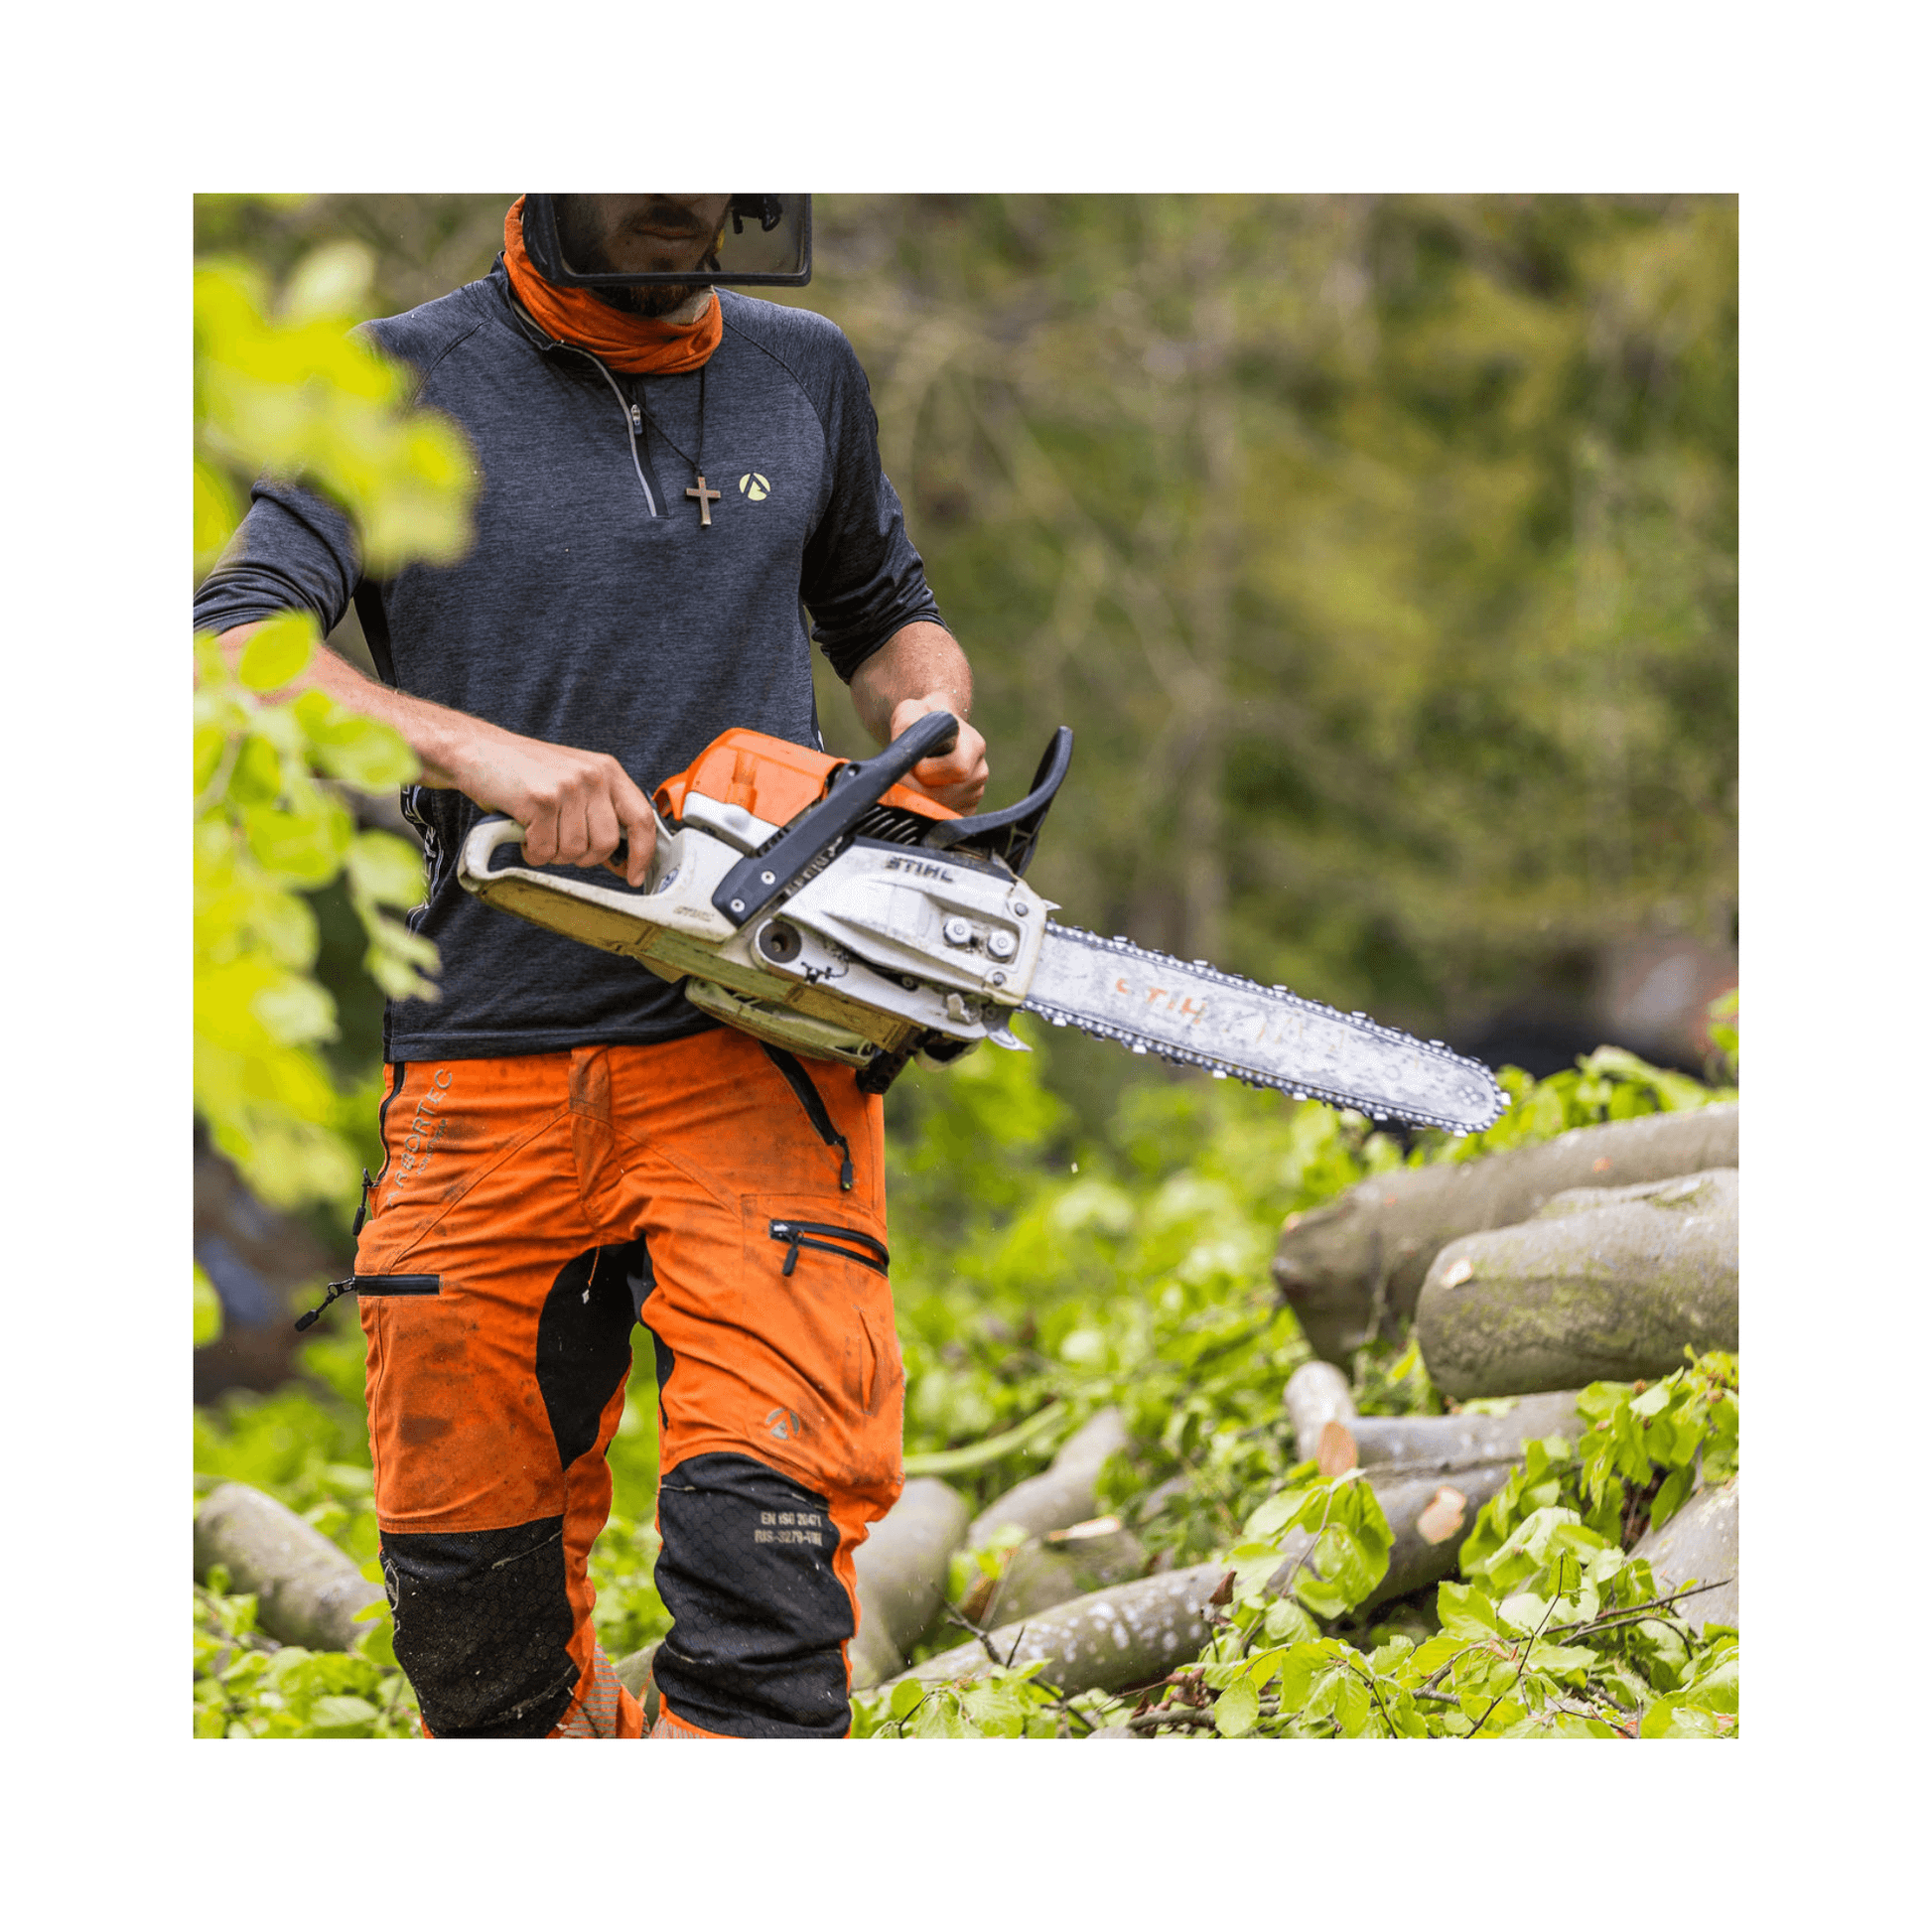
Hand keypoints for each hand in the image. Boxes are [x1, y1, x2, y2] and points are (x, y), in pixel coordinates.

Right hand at [442, 719, 656, 884]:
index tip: (634, 876)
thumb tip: (623, 857)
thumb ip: (600, 810)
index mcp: (607, 770)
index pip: (641, 818)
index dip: (642, 853)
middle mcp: (593, 776)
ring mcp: (568, 787)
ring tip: (537, 831)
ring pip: (574, 851)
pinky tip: (523, 831)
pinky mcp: (542, 800)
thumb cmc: (523, 772)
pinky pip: (545, 849)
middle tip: (558, 843)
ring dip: (551, 853)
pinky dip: (531, 850)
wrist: (477, 751)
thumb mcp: (574, 780)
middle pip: (606, 844)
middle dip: (581, 857)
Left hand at [889, 694, 988, 811]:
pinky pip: (941, 819)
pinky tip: (918, 793)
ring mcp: (975, 794)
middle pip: (947, 794)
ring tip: (910, 783)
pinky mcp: (965, 810)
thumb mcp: (910, 712)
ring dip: (918, 801)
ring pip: (942, 809)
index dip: (927, 770)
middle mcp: (979, 772)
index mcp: (974, 746)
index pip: (956, 768)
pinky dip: (924, 811)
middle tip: (899, 780)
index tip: (909, 765)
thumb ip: (907, 727)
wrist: (933, 732)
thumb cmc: (920, 720)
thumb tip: (904, 760)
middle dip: (917, 790)